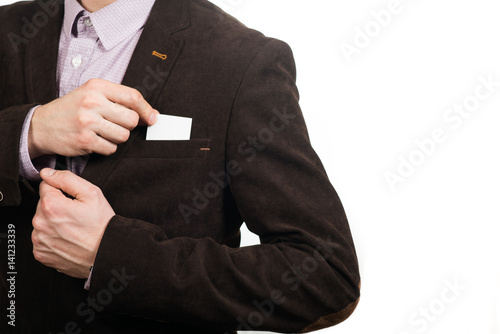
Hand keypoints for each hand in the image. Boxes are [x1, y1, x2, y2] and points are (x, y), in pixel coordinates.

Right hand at [29, 78, 158, 158]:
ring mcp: (88, 121)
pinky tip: (96, 140)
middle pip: (132, 119)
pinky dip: (107, 147)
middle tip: (115, 124)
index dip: (147, 109)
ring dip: (117, 138)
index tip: (152, 118)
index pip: (133, 97)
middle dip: (128, 125)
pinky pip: (111, 149)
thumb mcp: (92, 94)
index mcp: (97, 86)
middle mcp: (92, 102)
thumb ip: (120, 100)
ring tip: (104, 132)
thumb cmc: (72, 109)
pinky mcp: (85, 140)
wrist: (41, 125)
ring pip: (123, 136)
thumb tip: (152, 115)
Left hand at [32, 168, 114, 278]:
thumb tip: (47, 173)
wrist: (107, 253)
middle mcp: (40, 224)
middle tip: (76, 215)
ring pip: (42, 222)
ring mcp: (39, 241)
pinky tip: (67, 239)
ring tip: (73, 228)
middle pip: (42, 204)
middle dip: (56, 206)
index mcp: (51, 206)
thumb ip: (67, 178)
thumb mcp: (92, 194)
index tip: (73, 200)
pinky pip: (42, 239)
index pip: (46, 186)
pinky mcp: (41, 254)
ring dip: (53, 222)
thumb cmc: (102, 225)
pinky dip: (52, 238)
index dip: (61, 190)